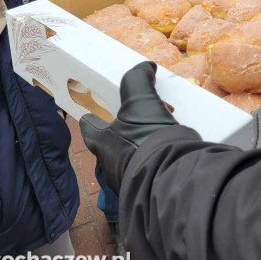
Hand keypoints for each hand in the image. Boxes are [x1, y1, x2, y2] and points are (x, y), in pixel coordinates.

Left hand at [80, 61, 176, 192]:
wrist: (170, 179)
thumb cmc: (146, 137)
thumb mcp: (141, 99)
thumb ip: (139, 78)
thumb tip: (147, 67)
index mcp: (102, 142)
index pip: (89, 126)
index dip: (92, 116)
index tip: (96, 110)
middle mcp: (110, 165)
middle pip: (112, 144)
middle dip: (126, 131)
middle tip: (144, 118)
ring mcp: (128, 182)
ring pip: (131, 159)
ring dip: (143, 146)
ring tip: (163, 133)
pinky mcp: (147, 192)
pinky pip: (149, 172)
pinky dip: (157, 160)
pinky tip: (172, 151)